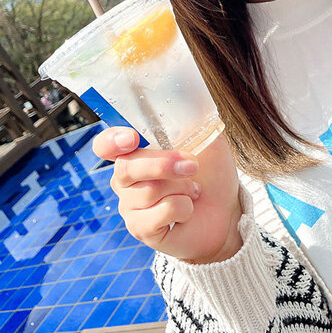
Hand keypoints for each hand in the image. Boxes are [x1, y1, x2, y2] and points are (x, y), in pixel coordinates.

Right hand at [93, 128, 242, 263]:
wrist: (226, 211)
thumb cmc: (211, 173)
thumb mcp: (207, 141)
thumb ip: (193, 123)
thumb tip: (189, 103)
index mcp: (134, 153)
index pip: (105, 145)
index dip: (111, 141)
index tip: (131, 139)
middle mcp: (125, 180)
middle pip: (127, 167)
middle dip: (164, 164)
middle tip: (192, 166)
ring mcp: (130, 207)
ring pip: (149, 190)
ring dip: (183, 187)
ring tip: (194, 190)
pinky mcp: (141, 229)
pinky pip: (161, 212)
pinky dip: (184, 207)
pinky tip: (188, 210)